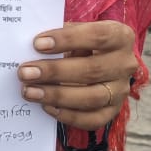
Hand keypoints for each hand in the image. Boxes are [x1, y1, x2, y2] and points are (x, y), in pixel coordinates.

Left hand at [17, 21, 137, 130]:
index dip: (67, 39)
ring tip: (29, 91)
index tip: (37, 43)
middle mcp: (125, 64)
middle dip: (54, 71)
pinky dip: (68, 115)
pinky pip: (92, 119)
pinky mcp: (113, 111)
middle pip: (92, 70)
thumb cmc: (82, 41)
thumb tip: (30, 47)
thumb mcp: (77, 31)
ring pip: (92, 97)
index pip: (97, 36)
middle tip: (25, 72)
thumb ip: (61, 35)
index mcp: (120, 36)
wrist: (101, 60)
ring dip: (57, 95)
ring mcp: (121, 90)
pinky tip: (46, 107)